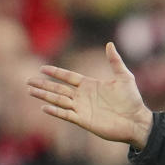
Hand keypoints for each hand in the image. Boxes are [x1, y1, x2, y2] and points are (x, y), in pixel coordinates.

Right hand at [27, 42, 152, 149]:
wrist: (136, 120)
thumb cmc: (132, 99)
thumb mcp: (124, 77)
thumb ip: (115, 61)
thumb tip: (109, 44)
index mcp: (90, 84)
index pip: (68, 77)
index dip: (56, 73)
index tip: (42, 68)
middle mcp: (83, 96)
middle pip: (59, 89)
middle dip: (44, 85)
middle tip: (28, 81)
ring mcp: (82, 108)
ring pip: (58, 100)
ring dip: (44, 96)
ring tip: (30, 91)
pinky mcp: (83, 120)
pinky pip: (66, 114)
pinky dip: (55, 111)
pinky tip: (44, 107)